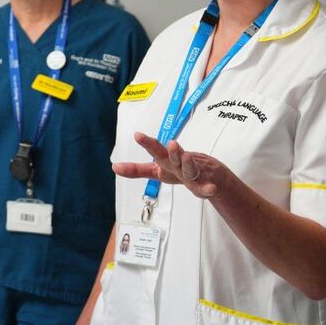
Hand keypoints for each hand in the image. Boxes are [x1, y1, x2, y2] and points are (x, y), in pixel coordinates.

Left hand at [112, 132, 230, 199]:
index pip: (156, 150)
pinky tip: (211, 189)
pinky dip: (208, 188)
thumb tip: (114, 167)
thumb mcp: (157, 171)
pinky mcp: (204, 184)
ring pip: (190, 168)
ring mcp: (193, 172)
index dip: (147, 143)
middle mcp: (179, 163)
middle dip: (173, 150)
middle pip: (174, 157)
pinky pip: (206, 187)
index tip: (136, 135)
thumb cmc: (179, 170)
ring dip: (188, 163)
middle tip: (172, 143)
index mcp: (167, 160)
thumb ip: (137, 170)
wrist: (211, 174)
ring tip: (186, 156)